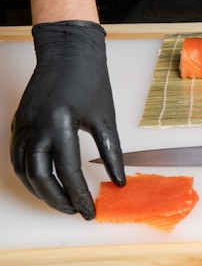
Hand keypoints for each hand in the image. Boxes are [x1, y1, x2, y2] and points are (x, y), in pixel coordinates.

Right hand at [10, 21, 124, 218]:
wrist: (68, 54)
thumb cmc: (90, 82)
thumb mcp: (105, 118)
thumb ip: (111, 152)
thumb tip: (119, 181)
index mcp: (60, 124)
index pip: (68, 171)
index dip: (80, 195)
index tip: (90, 211)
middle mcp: (36, 127)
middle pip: (40, 177)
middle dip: (57, 199)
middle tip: (74, 210)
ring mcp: (22, 126)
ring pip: (24, 171)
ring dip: (41, 191)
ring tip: (61, 202)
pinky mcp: (18, 124)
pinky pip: (18, 158)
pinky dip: (30, 176)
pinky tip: (45, 183)